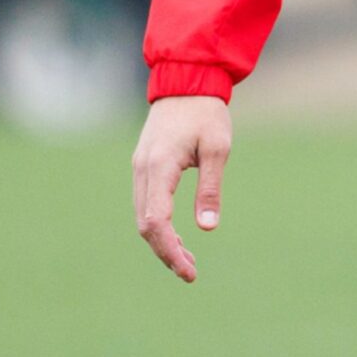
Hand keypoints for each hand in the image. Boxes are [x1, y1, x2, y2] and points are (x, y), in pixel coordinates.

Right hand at [132, 94, 231, 281]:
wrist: (186, 83)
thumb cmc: (206, 113)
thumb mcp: (217, 149)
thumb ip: (210, 187)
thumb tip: (208, 227)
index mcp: (159, 167)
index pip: (156, 222)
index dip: (170, 250)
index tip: (189, 271)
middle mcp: (142, 172)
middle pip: (145, 225)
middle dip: (166, 252)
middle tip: (191, 273)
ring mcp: (139, 170)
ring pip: (143, 217)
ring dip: (162, 242)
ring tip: (188, 261)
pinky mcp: (143, 168)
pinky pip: (146, 205)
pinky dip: (159, 226)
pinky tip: (178, 237)